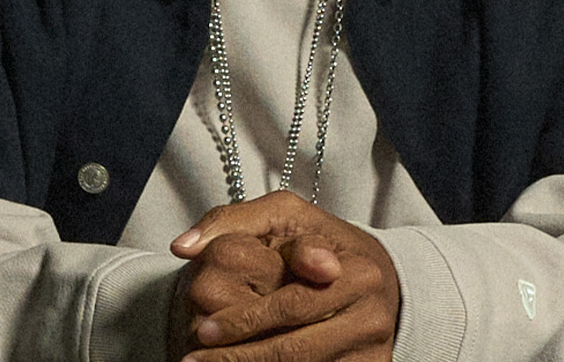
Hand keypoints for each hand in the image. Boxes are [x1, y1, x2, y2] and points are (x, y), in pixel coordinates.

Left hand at [167, 191, 398, 361]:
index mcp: (357, 272)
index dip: (245, 321)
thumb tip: (183, 247)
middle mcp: (371, 315)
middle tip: (195, 360)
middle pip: (296, 349)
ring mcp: (372, 350)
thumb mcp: (286, 216)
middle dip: (240, 357)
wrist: (380, 282)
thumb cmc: (322, 243)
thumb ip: (234, 222)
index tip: (205, 330)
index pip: (291, 304)